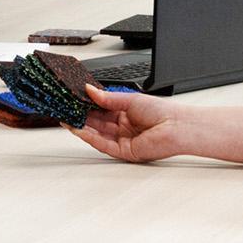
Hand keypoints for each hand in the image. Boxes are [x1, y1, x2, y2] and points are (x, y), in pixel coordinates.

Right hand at [67, 85, 196, 162]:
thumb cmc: (162, 112)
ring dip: (81, 127)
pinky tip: (79, 130)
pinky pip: (103, 144)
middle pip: (97, 123)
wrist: (177, 127)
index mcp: (126, 114)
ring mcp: (123, 140)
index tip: (74, 99)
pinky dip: (90, 137)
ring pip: (97, 134)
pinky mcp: (124, 151)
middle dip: (81, 116)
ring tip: (67, 119)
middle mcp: (124, 128)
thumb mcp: (130, 99)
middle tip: (66, 109)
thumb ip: (107, 98)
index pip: (101, 110)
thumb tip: (90, 91)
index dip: (87, 105)